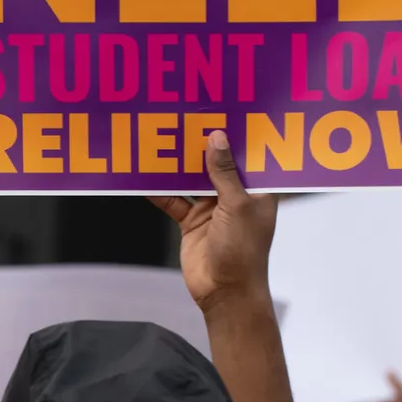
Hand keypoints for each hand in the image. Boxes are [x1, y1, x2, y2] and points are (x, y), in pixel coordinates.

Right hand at [153, 131, 292, 401]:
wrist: (224, 293)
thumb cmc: (243, 251)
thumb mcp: (236, 206)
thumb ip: (224, 172)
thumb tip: (216, 137)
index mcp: (257, 189)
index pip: (249, 154)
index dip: (238, 134)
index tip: (224, 108)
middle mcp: (235, 195)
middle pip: (217, 163)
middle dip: (203, 144)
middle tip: (185, 116)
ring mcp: (212, 208)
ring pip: (192, 178)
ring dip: (178, 164)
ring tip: (161, 137)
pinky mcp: (191, 221)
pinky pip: (173, 200)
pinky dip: (159, 190)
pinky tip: (143, 176)